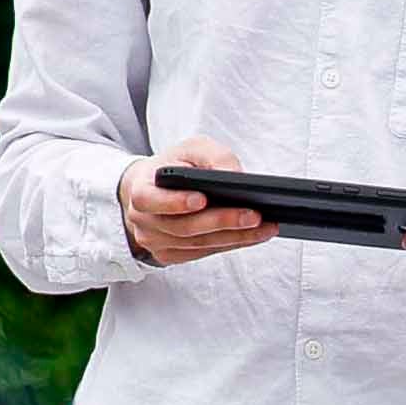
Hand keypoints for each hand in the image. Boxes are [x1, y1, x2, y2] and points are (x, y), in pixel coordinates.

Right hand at [119, 138, 269, 265]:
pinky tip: (254, 236)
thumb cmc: (174, 166)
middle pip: (184, 227)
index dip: (175, 202)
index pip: (150, 200)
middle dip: (222, 222)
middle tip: (254, 215)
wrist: (154, 189)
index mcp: (140, 190)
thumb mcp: (191, 149)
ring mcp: (156, 242)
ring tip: (265, 227)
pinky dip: (232, 244)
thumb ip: (212, 156)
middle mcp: (143, 221)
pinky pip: (204, 253)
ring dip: (235, 237)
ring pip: (198, 244)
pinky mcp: (171, 255)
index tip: (203, 199)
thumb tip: (235, 175)